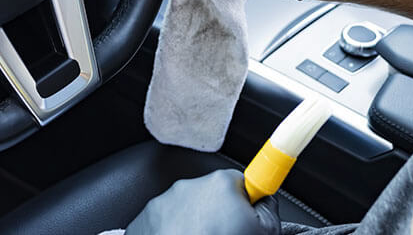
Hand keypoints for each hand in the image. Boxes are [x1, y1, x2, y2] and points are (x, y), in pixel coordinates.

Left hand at [126, 170, 280, 234]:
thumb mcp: (263, 232)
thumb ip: (268, 210)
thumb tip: (265, 200)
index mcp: (220, 184)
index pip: (241, 183)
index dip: (246, 203)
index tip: (247, 212)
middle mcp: (189, 186)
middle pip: (212, 197)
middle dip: (219, 215)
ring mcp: (162, 203)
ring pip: (186, 210)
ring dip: (194, 225)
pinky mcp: (143, 220)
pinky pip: (164, 222)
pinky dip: (172, 233)